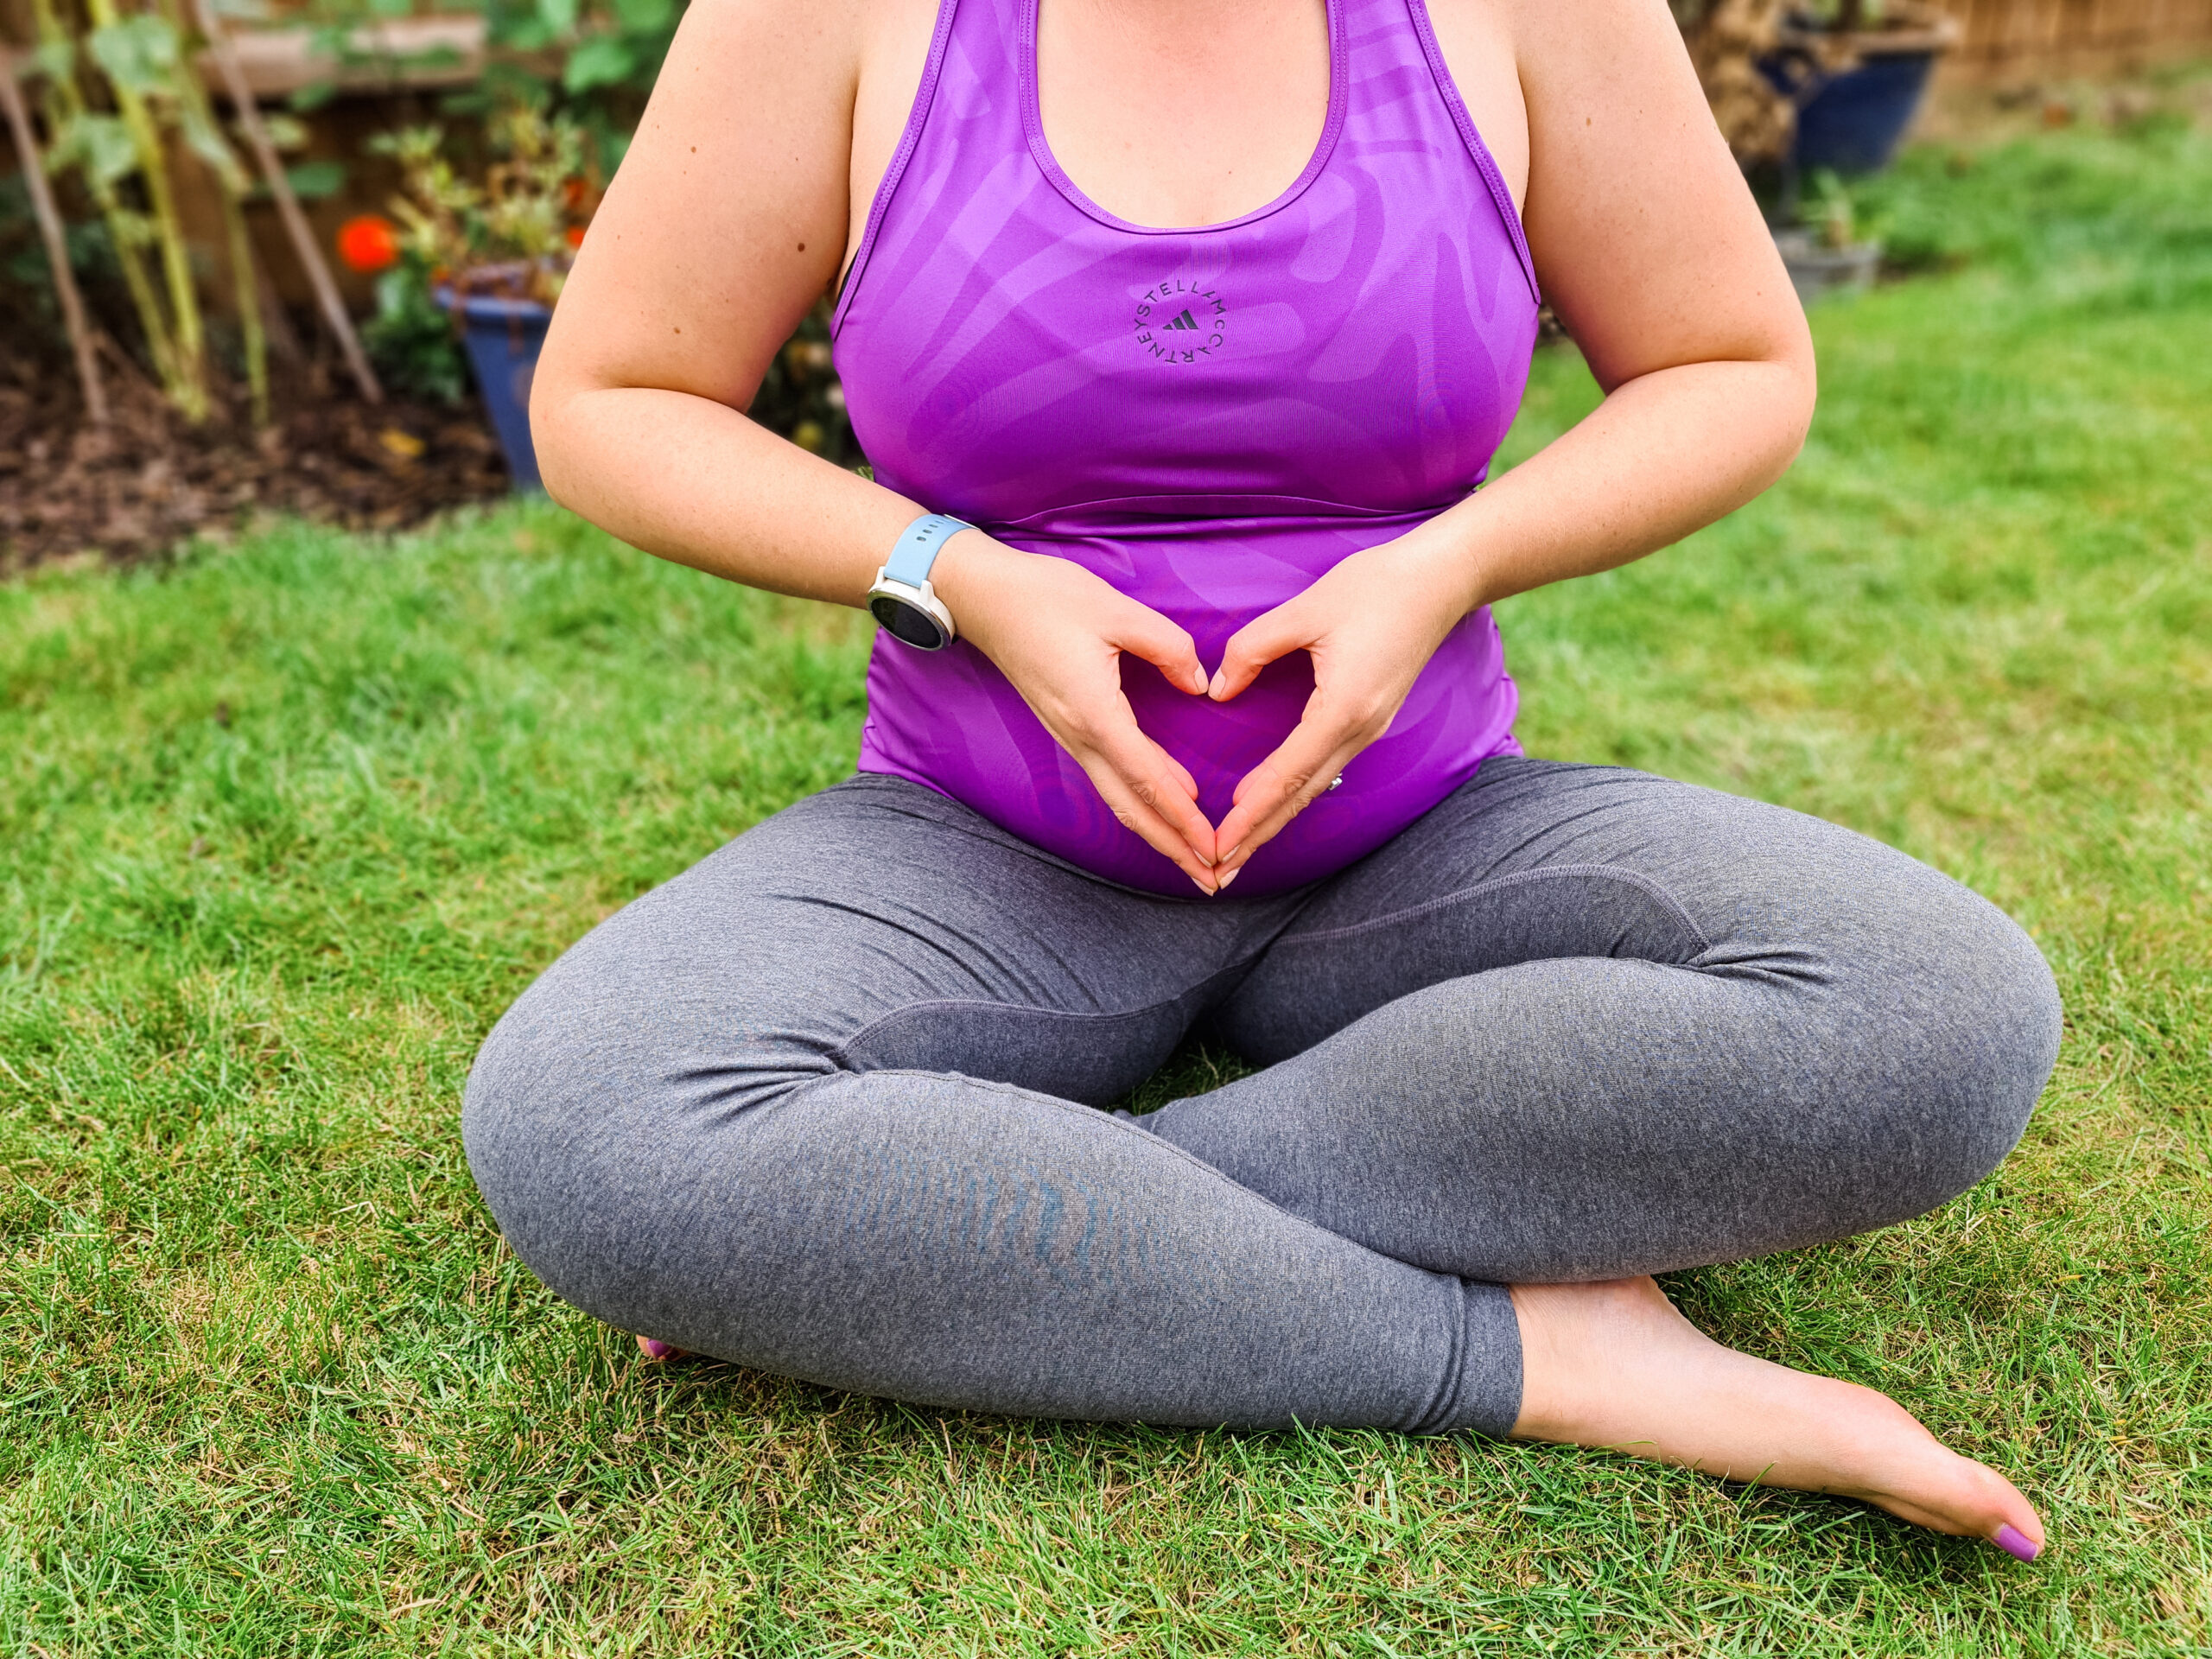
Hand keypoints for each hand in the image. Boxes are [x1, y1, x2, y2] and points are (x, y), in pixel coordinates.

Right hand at [931, 532, 1221, 891]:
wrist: (984, 596)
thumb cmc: (1045, 597)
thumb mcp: (1116, 609)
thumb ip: (1168, 648)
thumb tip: (1199, 685)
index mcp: (1094, 712)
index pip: (1146, 778)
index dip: (1182, 817)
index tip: (1212, 846)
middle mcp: (1079, 735)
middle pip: (1129, 806)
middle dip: (1171, 846)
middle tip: (1210, 879)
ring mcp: (1070, 735)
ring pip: (1118, 797)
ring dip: (1157, 831)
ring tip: (1193, 858)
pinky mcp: (1069, 726)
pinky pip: (1108, 775)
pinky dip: (1140, 800)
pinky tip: (1167, 805)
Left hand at [1207, 534, 1483, 885]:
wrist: (1440, 580)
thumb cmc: (1375, 587)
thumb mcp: (1305, 609)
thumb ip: (1253, 650)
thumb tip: (1218, 690)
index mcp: (1343, 708)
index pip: (1287, 774)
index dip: (1251, 813)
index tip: (1219, 842)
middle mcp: (1360, 730)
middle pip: (1301, 795)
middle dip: (1258, 835)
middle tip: (1218, 871)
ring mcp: (1370, 729)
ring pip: (1315, 787)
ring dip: (1276, 819)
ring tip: (1239, 850)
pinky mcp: (1371, 720)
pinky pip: (1328, 767)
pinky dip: (1296, 793)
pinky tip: (1275, 806)